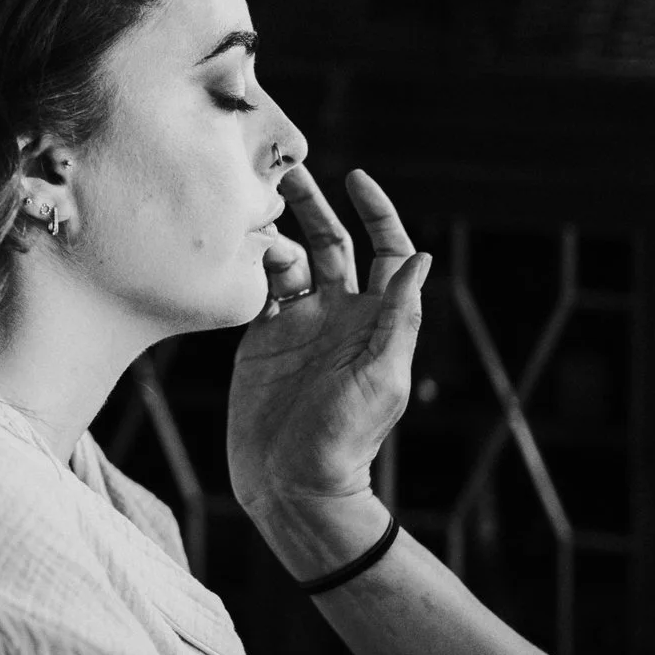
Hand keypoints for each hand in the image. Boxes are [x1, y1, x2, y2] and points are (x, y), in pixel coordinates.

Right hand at [227, 168, 428, 571]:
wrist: (294, 484)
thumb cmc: (347, 438)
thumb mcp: (383, 376)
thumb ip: (399, 317)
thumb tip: (421, 257)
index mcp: (376, 319)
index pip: (386, 251)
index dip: (377, 213)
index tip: (357, 178)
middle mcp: (339, 314)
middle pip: (332, 243)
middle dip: (314, 206)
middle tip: (285, 170)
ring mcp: (298, 325)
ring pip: (289, 259)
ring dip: (276, 229)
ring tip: (251, 204)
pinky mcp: (260, 339)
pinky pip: (255, 288)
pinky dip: (246, 263)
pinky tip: (233, 244)